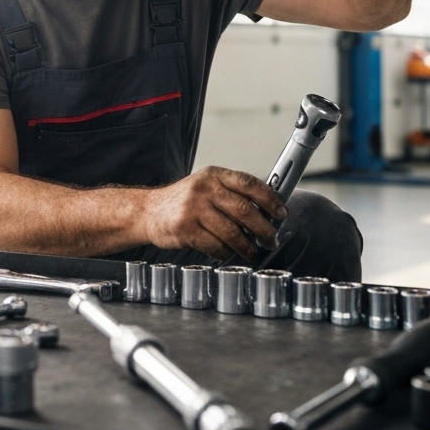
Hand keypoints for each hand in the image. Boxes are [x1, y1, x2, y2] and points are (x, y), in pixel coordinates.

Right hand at [143, 167, 286, 260]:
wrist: (148, 211)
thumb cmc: (183, 201)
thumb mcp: (206, 186)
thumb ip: (232, 193)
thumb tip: (267, 210)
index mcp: (213, 175)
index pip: (249, 184)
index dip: (270, 200)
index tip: (281, 213)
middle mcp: (204, 189)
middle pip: (245, 211)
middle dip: (264, 229)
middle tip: (271, 239)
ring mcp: (194, 209)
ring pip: (233, 232)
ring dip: (247, 246)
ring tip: (252, 251)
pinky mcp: (186, 230)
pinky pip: (216, 246)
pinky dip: (226, 253)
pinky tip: (228, 253)